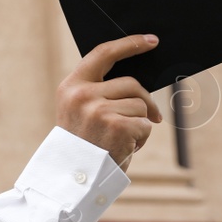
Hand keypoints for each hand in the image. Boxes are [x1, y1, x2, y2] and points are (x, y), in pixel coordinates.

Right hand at [56, 34, 163, 171]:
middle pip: (131, 84)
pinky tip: (125, 148)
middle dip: (143, 101)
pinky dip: (141, 138)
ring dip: (139, 124)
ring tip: (121, 140)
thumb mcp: (80, 112)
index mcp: (70, 87)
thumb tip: (136, 81)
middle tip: (148, 117)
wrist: (72, 180)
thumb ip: (99, 92)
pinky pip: (145, 124)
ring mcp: (98, 110)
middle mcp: (82, 95)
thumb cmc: (81, 146)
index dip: (129, 45)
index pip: (103, 54)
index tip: (150, 41)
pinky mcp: (116, 126)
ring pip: (140, 105)